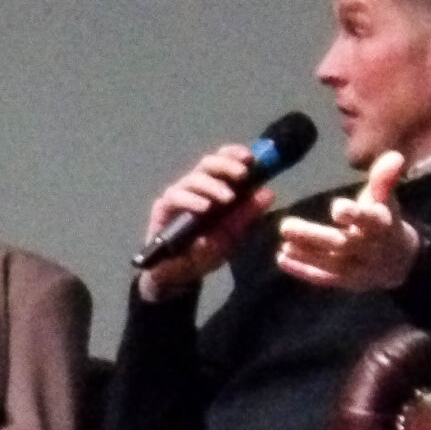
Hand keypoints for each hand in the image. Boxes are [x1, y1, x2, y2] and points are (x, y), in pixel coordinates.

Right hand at [137, 144, 276, 301]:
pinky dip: (191, 199)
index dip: (234, 154)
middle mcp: (195, 188)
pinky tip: (204, 207)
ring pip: (192, 178)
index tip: (250, 158)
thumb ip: (247, 216)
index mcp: (214, 189)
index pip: (222, 161)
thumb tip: (268, 193)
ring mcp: (178, 197)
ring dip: (212, 184)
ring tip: (227, 198)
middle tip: (242, 175)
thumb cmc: (204, 253)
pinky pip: (175, 196)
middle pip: (207, 163)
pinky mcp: (163, 209)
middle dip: (225, 165)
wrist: (176, 275)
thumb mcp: (232, 237)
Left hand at [276, 150, 418, 292]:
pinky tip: (282, 259)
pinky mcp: (346, 282)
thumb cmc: (385, 222)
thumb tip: (393, 156)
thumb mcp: (386, 201)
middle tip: (285, 226)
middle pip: (342, 244)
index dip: (355, 215)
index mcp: (381, 225)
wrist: (400, 261)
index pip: (369, 220)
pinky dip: (303, 270)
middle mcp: (370, 249)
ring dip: (305, 254)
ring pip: (330, 263)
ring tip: (283, 243)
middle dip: (314, 236)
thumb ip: (383, 180)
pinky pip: (324, 278)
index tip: (337, 208)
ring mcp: (357, 268)